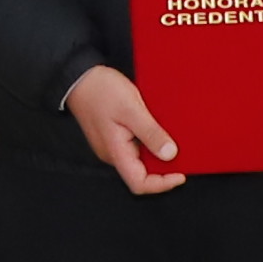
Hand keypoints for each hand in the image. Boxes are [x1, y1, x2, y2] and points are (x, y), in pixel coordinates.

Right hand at [61, 64, 181, 196]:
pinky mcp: (114, 136)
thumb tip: (170, 154)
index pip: (139, 184)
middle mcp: (113, 154)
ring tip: (172, 141)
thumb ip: (150, 133)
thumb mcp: (131, 109)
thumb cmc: (100, 91)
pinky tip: (158, 131)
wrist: (79, 77)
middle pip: (141, 174)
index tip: (180, 174)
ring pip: (139, 160)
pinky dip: (149, 143)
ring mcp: (112, 145)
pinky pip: (135, 147)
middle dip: (163, 169)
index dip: (162, 184)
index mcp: (115, 152)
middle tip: (182, 156)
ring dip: (157, 154)